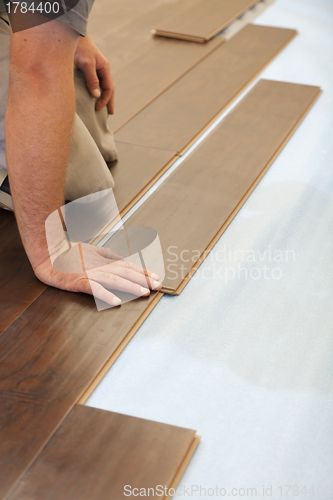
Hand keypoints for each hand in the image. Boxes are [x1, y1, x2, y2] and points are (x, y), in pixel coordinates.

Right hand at [34, 243, 161, 306]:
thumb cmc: (69, 252)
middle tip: (157, 286)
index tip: (155, 278)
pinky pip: (94, 289)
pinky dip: (105, 295)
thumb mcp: (92, 249)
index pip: (127, 266)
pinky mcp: (78, 282)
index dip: (142, 272)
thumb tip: (123, 259)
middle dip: (142, 279)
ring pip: (114, 279)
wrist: (48, 252)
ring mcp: (89, 274)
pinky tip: (116, 302)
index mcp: (104, 261)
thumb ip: (107, 255)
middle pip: (125, 273)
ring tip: (143, 292)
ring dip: (130, 286)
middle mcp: (100, 266)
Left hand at [74, 36, 114, 113]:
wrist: (72, 33)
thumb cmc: (79, 47)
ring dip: (104, 96)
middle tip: (110, 113)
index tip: (97, 109)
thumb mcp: (86, 64)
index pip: (109, 88)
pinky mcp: (89, 67)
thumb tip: (97, 95)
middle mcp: (102, 68)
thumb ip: (92, 79)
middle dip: (109, 101)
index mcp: (105, 68)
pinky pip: (96, 82)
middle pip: (109, 88)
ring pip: (103, 85)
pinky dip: (97, 90)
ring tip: (103, 106)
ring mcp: (96, 68)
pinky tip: (94, 94)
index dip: (104, 100)